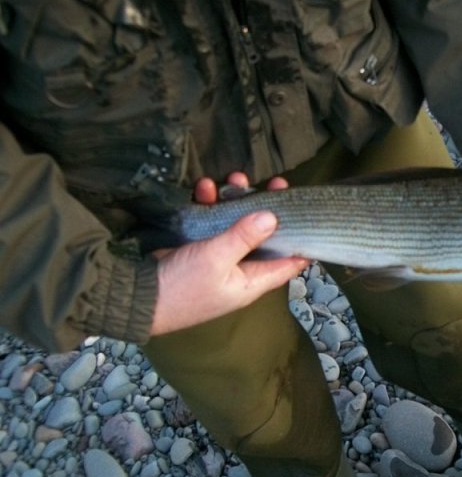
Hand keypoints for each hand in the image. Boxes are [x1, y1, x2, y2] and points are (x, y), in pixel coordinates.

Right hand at [150, 173, 307, 335]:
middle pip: (264, 238)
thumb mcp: (216, 258)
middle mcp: (240, 271)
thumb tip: (273, 216)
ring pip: (236, 227)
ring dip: (235, 202)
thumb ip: (244, 237)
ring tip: (235, 179)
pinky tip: (204, 189)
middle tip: (275, 183)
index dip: (302, 240)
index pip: (288, 263)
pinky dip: (209, 206)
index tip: (310, 215)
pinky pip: (210, 225)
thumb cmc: (183, 287)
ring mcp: (218, 260)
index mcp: (253, 281)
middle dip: (268, 210)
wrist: (136, 297)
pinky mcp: (197, 251)